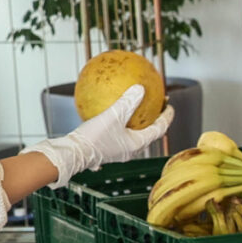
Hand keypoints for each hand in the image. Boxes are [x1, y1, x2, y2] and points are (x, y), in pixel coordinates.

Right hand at [32, 86, 174, 185]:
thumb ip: (127, 102)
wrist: (71, 154)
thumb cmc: (93, 138)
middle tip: (157, 106)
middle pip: (148, 133)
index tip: (170, 105)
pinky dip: (120, 123)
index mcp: (136, 144)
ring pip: (133, 135)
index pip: (159, 130)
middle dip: (154, 119)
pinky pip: (118, 133)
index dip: (167, 117)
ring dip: (137, 122)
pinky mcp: (105, 148)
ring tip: (136, 110)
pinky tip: (111, 112)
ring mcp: (117, 151)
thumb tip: (141, 88)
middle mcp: (129, 150)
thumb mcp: (113, 116)